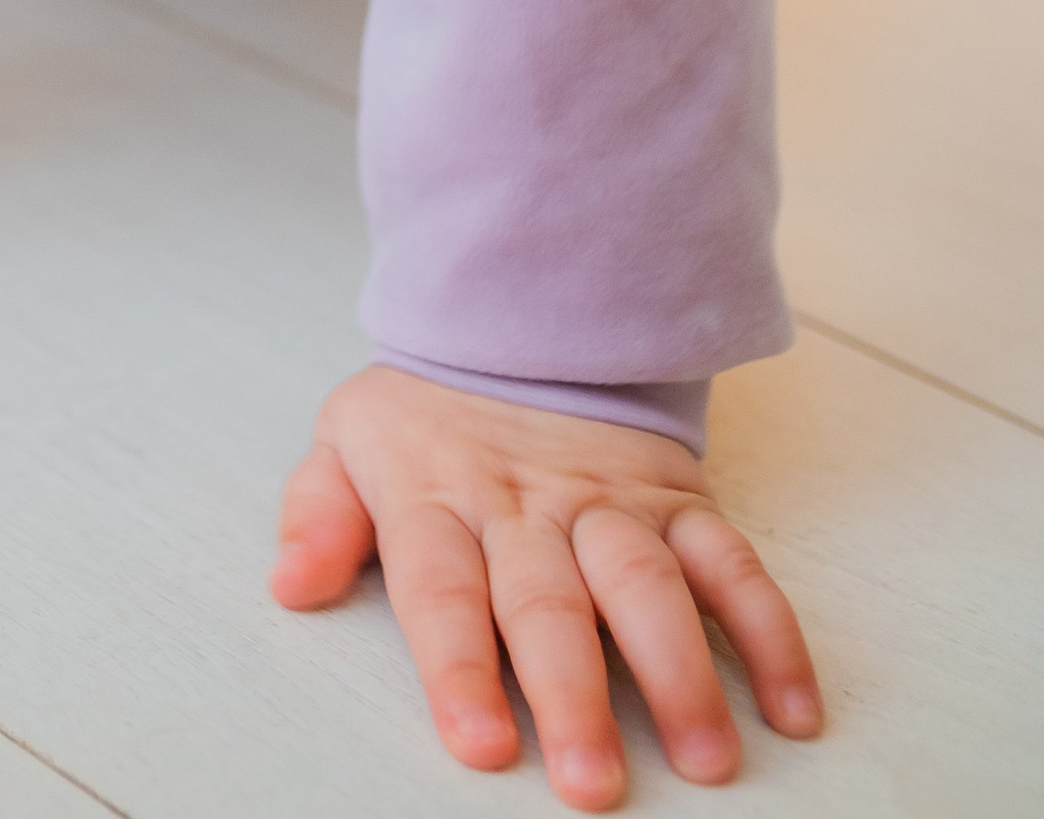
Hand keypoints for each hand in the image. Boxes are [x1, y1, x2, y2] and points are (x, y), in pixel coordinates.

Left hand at [273, 365, 821, 807]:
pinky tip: (793, 708)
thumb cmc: (429, 414)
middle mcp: (526, 507)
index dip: (459, 668)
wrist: (522, 314)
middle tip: (592, 785)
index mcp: (438, 497)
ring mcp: (609, 503)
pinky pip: (732, 563)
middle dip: (573, 696)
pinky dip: (771, 631)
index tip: (481, 746)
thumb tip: (290, 583)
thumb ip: (319, 514)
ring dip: (680, 673)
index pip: (443, 590)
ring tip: (707, 760)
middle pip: (548, 604)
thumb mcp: (350, 440)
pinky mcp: (679, 501)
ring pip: (646, 585)